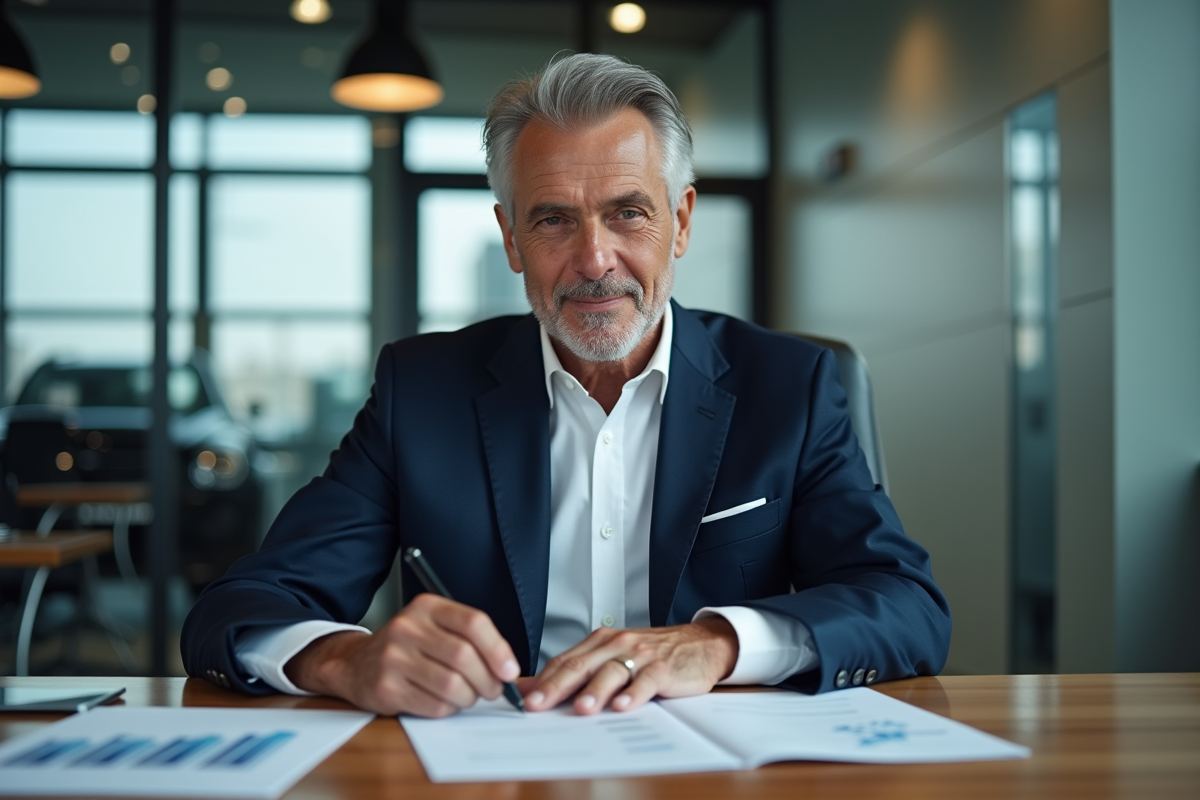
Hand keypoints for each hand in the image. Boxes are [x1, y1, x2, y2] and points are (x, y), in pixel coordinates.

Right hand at [283, 593, 520, 717]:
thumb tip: (508, 668)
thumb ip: (469, 639)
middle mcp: (408, 628)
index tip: (510, 670)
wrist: (355, 664)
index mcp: (427, 607)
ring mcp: (393, 658)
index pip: (473, 623)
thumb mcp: (434, 627)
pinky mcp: (386, 688)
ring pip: (452, 685)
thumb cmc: (408, 647)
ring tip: (468, 696)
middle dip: (487, 680)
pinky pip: (433, 706)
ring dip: (469, 698)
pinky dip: (448, 709)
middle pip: (464, 657)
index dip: (498, 649)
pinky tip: (443, 702)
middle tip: (493, 690)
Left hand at [521, 617, 737, 714]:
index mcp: (600, 642)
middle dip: (557, 687)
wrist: (699, 644)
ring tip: (582, 709)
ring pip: (612, 672)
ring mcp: (640, 655)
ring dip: (596, 691)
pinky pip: (646, 681)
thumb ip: (579, 671)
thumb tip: (536, 687)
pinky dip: (634, 694)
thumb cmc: (652, 654)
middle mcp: (617, 645)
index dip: (544, 681)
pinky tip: (624, 706)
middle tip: (539, 705)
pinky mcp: (663, 668)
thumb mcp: (613, 657)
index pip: (566, 661)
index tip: (524, 699)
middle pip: (582, 666)